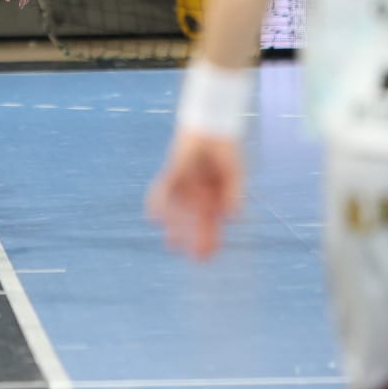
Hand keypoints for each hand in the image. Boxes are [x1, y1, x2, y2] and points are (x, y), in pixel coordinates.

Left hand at [147, 131, 243, 259]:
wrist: (213, 130)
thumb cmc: (226, 153)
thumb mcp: (234, 176)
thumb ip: (234, 195)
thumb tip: (233, 217)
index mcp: (215, 200)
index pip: (213, 226)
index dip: (212, 241)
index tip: (210, 256)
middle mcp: (199, 197)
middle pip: (196, 224)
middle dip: (196, 240)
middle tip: (196, 259)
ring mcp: (185, 188)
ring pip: (178, 212)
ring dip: (176, 228)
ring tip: (172, 244)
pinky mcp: (173, 175)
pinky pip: (163, 191)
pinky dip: (158, 203)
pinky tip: (153, 217)